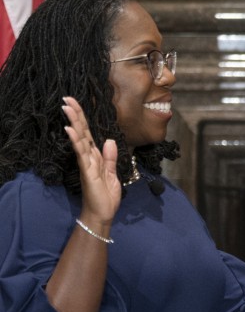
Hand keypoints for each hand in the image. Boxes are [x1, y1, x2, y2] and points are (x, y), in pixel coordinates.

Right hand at [62, 96, 119, 224]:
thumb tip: (109, 140)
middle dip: (75, 115)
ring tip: (66, 107)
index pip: (88, 134)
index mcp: (96, 156)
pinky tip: (70, 129)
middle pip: (82, 132)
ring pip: (80, 138)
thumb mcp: (112, 174)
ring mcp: (87, 162)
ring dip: (74, 122)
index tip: (76, 103)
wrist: (102, 214)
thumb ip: (110, 158)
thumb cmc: (106, 196)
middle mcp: (89, 157)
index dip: (83, 119)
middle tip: (67, 98)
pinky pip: (81, 153)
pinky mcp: (87, 170)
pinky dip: (76, 140)